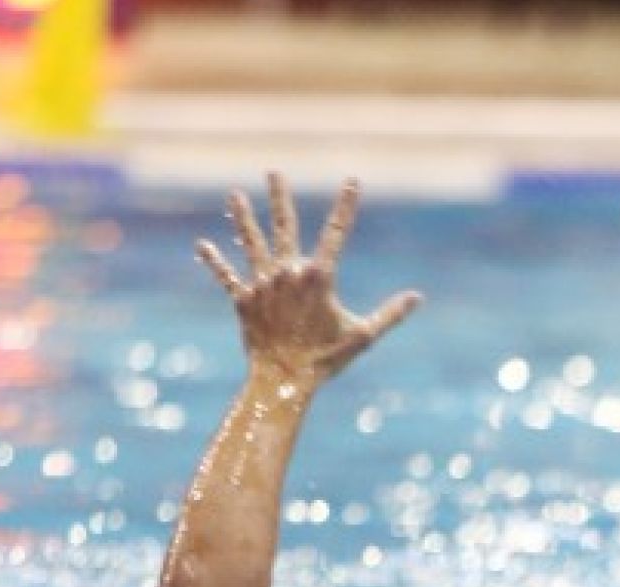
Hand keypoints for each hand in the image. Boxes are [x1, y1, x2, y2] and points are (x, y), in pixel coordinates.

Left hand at [196, 173, 420, 386]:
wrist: (283, 380)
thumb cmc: (326, 359)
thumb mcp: (363, 336)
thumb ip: (390, 314)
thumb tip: (417, 298)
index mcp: (319, 277)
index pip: (336, 232)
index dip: (346, 205)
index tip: (352, 181)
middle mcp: (287, 273)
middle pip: (284, 227)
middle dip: (280, 197)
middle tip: (273, 172)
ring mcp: (262, 285)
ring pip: (251, 244)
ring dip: (242, 218)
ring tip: (234, 195)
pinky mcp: (243, 301)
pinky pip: (227, 278)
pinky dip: (215, 262)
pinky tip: (202, 246)